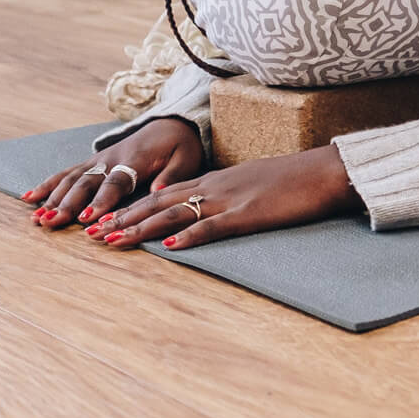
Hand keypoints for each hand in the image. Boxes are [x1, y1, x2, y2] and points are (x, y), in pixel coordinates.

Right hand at [24, 118, 202, 229]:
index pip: (116, 182)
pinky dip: (47, 185)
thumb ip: (172, 175)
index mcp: (136, 159)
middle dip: (68, 204)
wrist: (171, 123)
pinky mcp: (93, 162)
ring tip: (38, 219)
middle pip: (86, 182)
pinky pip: (66, 173)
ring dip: (53, 199)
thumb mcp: (187, 158)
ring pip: (72, 179)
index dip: (101, 200)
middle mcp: (112, 159)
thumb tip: (156, 192)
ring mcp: (99, 159)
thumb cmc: (181, 146)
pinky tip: (29, 198)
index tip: (88, 218)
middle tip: (52, 223)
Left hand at [87, 144, 362, 250]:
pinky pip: (213, 226)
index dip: (132, 207)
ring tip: (113, 240)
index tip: (106, 220)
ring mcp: (230, 199)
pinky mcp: (249, 213)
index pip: (163, 192)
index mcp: (215, 181)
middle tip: (93, 233)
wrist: (326, 170)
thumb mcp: (253, 185)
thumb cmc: (294, 180)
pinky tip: (170, 247)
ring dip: (141, 227)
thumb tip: (208, 213)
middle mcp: (214, 187)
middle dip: (124, 217)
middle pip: (159, 201)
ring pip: (175, 212)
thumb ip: (228, 198)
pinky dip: (189, 236)